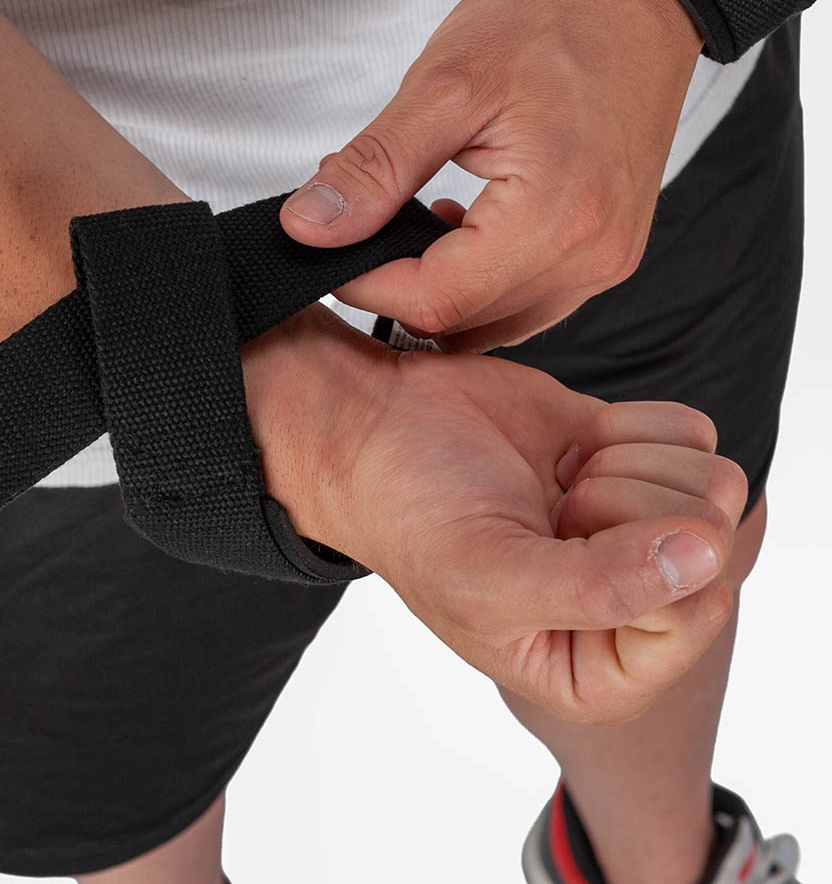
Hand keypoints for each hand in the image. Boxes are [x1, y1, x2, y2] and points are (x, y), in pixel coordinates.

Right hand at [243, 308, 742, 724]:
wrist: (378, 424)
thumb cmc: (414, 517)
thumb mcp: (491, 580)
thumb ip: (601, 588)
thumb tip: (705, 555)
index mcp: (595, 667)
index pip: (697, 615)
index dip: (637, 561)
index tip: (558, 538)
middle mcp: (632, 604)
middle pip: (714, 540)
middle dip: (623, 506)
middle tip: (549, 509)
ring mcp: (640, 526)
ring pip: (711, 483)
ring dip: (624, 465)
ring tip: (556, 483)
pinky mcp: (636, 459)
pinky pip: (693, 435)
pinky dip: (630, 425)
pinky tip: (573, 447)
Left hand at [278, 0, 705, 352]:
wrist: (630, 0)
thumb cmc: (550, 23)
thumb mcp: (443, 86)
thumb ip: (374, 168)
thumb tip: (310, 228)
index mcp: (556, 216)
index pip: (434, 300)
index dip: (365, 283)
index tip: (329, 246)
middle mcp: (591, 255)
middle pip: (460, 320)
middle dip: (395, 281)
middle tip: (364, 217)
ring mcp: (605, 263)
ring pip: (489, 322)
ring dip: (436, 286)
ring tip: (411, 216)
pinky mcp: (605, 256)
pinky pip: (524, 302)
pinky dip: (477, 281)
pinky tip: (458, 228)